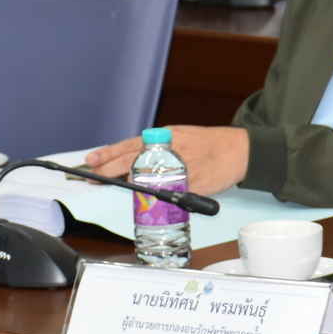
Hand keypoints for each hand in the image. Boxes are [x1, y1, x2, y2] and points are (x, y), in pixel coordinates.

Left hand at [84, 126, 250, 195]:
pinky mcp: (191, 182)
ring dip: (130, 184)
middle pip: (132, 160)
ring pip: (146, 177)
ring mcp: (180, 167)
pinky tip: (145, 197)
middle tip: (93, 177)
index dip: (108, 153)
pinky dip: (156, 196)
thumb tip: (133, 162)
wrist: (240, 150)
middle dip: (109, 170)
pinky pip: (168, 192)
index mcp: (166, 136)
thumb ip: (160, 147)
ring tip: (118, 186)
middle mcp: (170, 149)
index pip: (130, 145)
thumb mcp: (182, 136)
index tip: (91, 160)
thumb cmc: (210, 144)